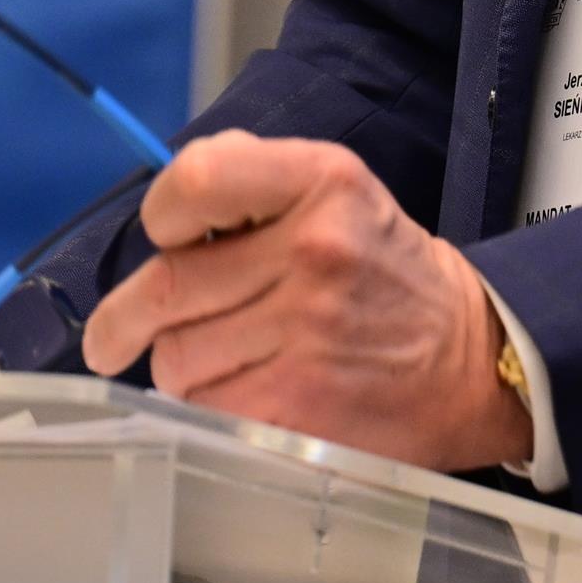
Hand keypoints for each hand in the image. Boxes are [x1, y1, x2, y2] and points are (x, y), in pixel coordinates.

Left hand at [77, 132, 530, 471]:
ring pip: (177, 356)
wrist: (470, 359)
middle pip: (167, 285)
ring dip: (177, 364)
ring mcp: (307, 334)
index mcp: (321, 182)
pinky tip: (239, 392)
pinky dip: (206, 405)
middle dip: (126, 317)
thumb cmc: (384, 269)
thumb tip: (170, 199)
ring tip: (217, 360)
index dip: (162, 213)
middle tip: (110, 337)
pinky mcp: (301, 407)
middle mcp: (314, 251)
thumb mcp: (336, 188)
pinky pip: (205, 408)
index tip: (161, 238)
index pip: (196, 178)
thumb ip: (252, 174)